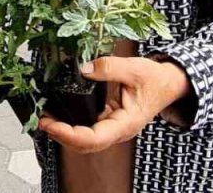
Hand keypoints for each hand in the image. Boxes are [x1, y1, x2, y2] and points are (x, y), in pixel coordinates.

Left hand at [39, 56, 189, 153]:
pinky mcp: (109, 120)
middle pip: (86, 144)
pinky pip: (88, 130)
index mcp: (126, 123)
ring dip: (65, 132)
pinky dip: (72, 126)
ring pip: (86, 140)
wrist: (169, 83)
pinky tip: (60, 116)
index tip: (52, 125)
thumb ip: (108, 67)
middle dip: (62, 136)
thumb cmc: (156, 80)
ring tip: (46, 119)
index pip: (94, 138)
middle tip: (42, 121)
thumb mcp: (134, 68)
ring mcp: (113, 127)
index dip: (70, 134)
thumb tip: (83, 69)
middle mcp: (118, 130)